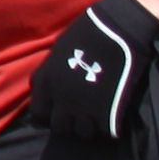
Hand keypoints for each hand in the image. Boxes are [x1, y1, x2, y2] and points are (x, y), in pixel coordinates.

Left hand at [26, 0, 158, 141]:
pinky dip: (109, 125)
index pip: (39, 113)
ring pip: (82, 133)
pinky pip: (104, 130)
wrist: (120, 27)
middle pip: (59, 127)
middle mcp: (60, 99)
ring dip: (89, 126)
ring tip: (98, 114)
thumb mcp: (59, 51)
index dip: (50, 112)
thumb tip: (51, 87)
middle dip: (69, 122)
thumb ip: (52, 73)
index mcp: (45, 81)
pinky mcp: (107, 113)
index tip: (60, 109)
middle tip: (82, 112)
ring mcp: (83, 108)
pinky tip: (113, 113)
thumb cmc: (89, 31)